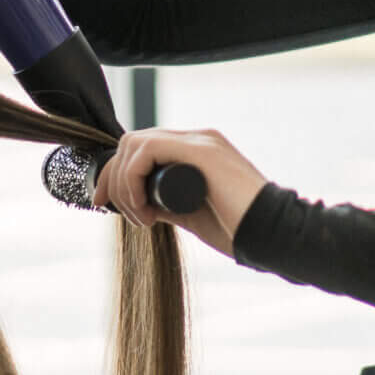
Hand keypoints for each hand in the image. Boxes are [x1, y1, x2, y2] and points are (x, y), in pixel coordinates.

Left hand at [92, 126, 269, 259]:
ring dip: (124, 184)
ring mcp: (200, 142)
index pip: (141, 146)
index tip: (104, 202)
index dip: (116, 173)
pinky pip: (149, 150)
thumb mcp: (189, 212)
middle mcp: (197, 139)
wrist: (271, 236)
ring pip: (136, 144)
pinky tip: (145, 208)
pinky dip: (134, 179)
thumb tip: (140, 203)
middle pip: (133, 142)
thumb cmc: (237, 228)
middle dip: (113, 178)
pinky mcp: (202, 152)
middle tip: (119, 212)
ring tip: (142, 217)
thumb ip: (166, 202)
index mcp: (195, 150)